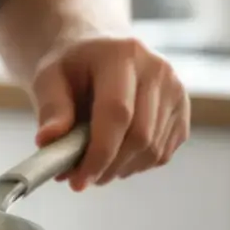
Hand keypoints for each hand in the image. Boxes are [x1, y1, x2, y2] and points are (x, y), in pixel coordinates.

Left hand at [31, 36, 189, 191]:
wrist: (96, 49)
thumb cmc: (70, 66)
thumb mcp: (49, 78)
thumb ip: (51, 108)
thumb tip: (48, 140)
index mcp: (122, 55)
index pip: (117, 113)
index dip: (99, 153)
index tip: (78, 180)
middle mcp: (157, 70)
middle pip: (140, 136)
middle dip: (108, 167)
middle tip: (79, 179)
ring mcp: (175, 90)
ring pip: (153, 150)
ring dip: (120, 169)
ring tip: (92, 166)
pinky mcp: (182, 110)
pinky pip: (162, 152)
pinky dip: (136, 165)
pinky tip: (113, 158)